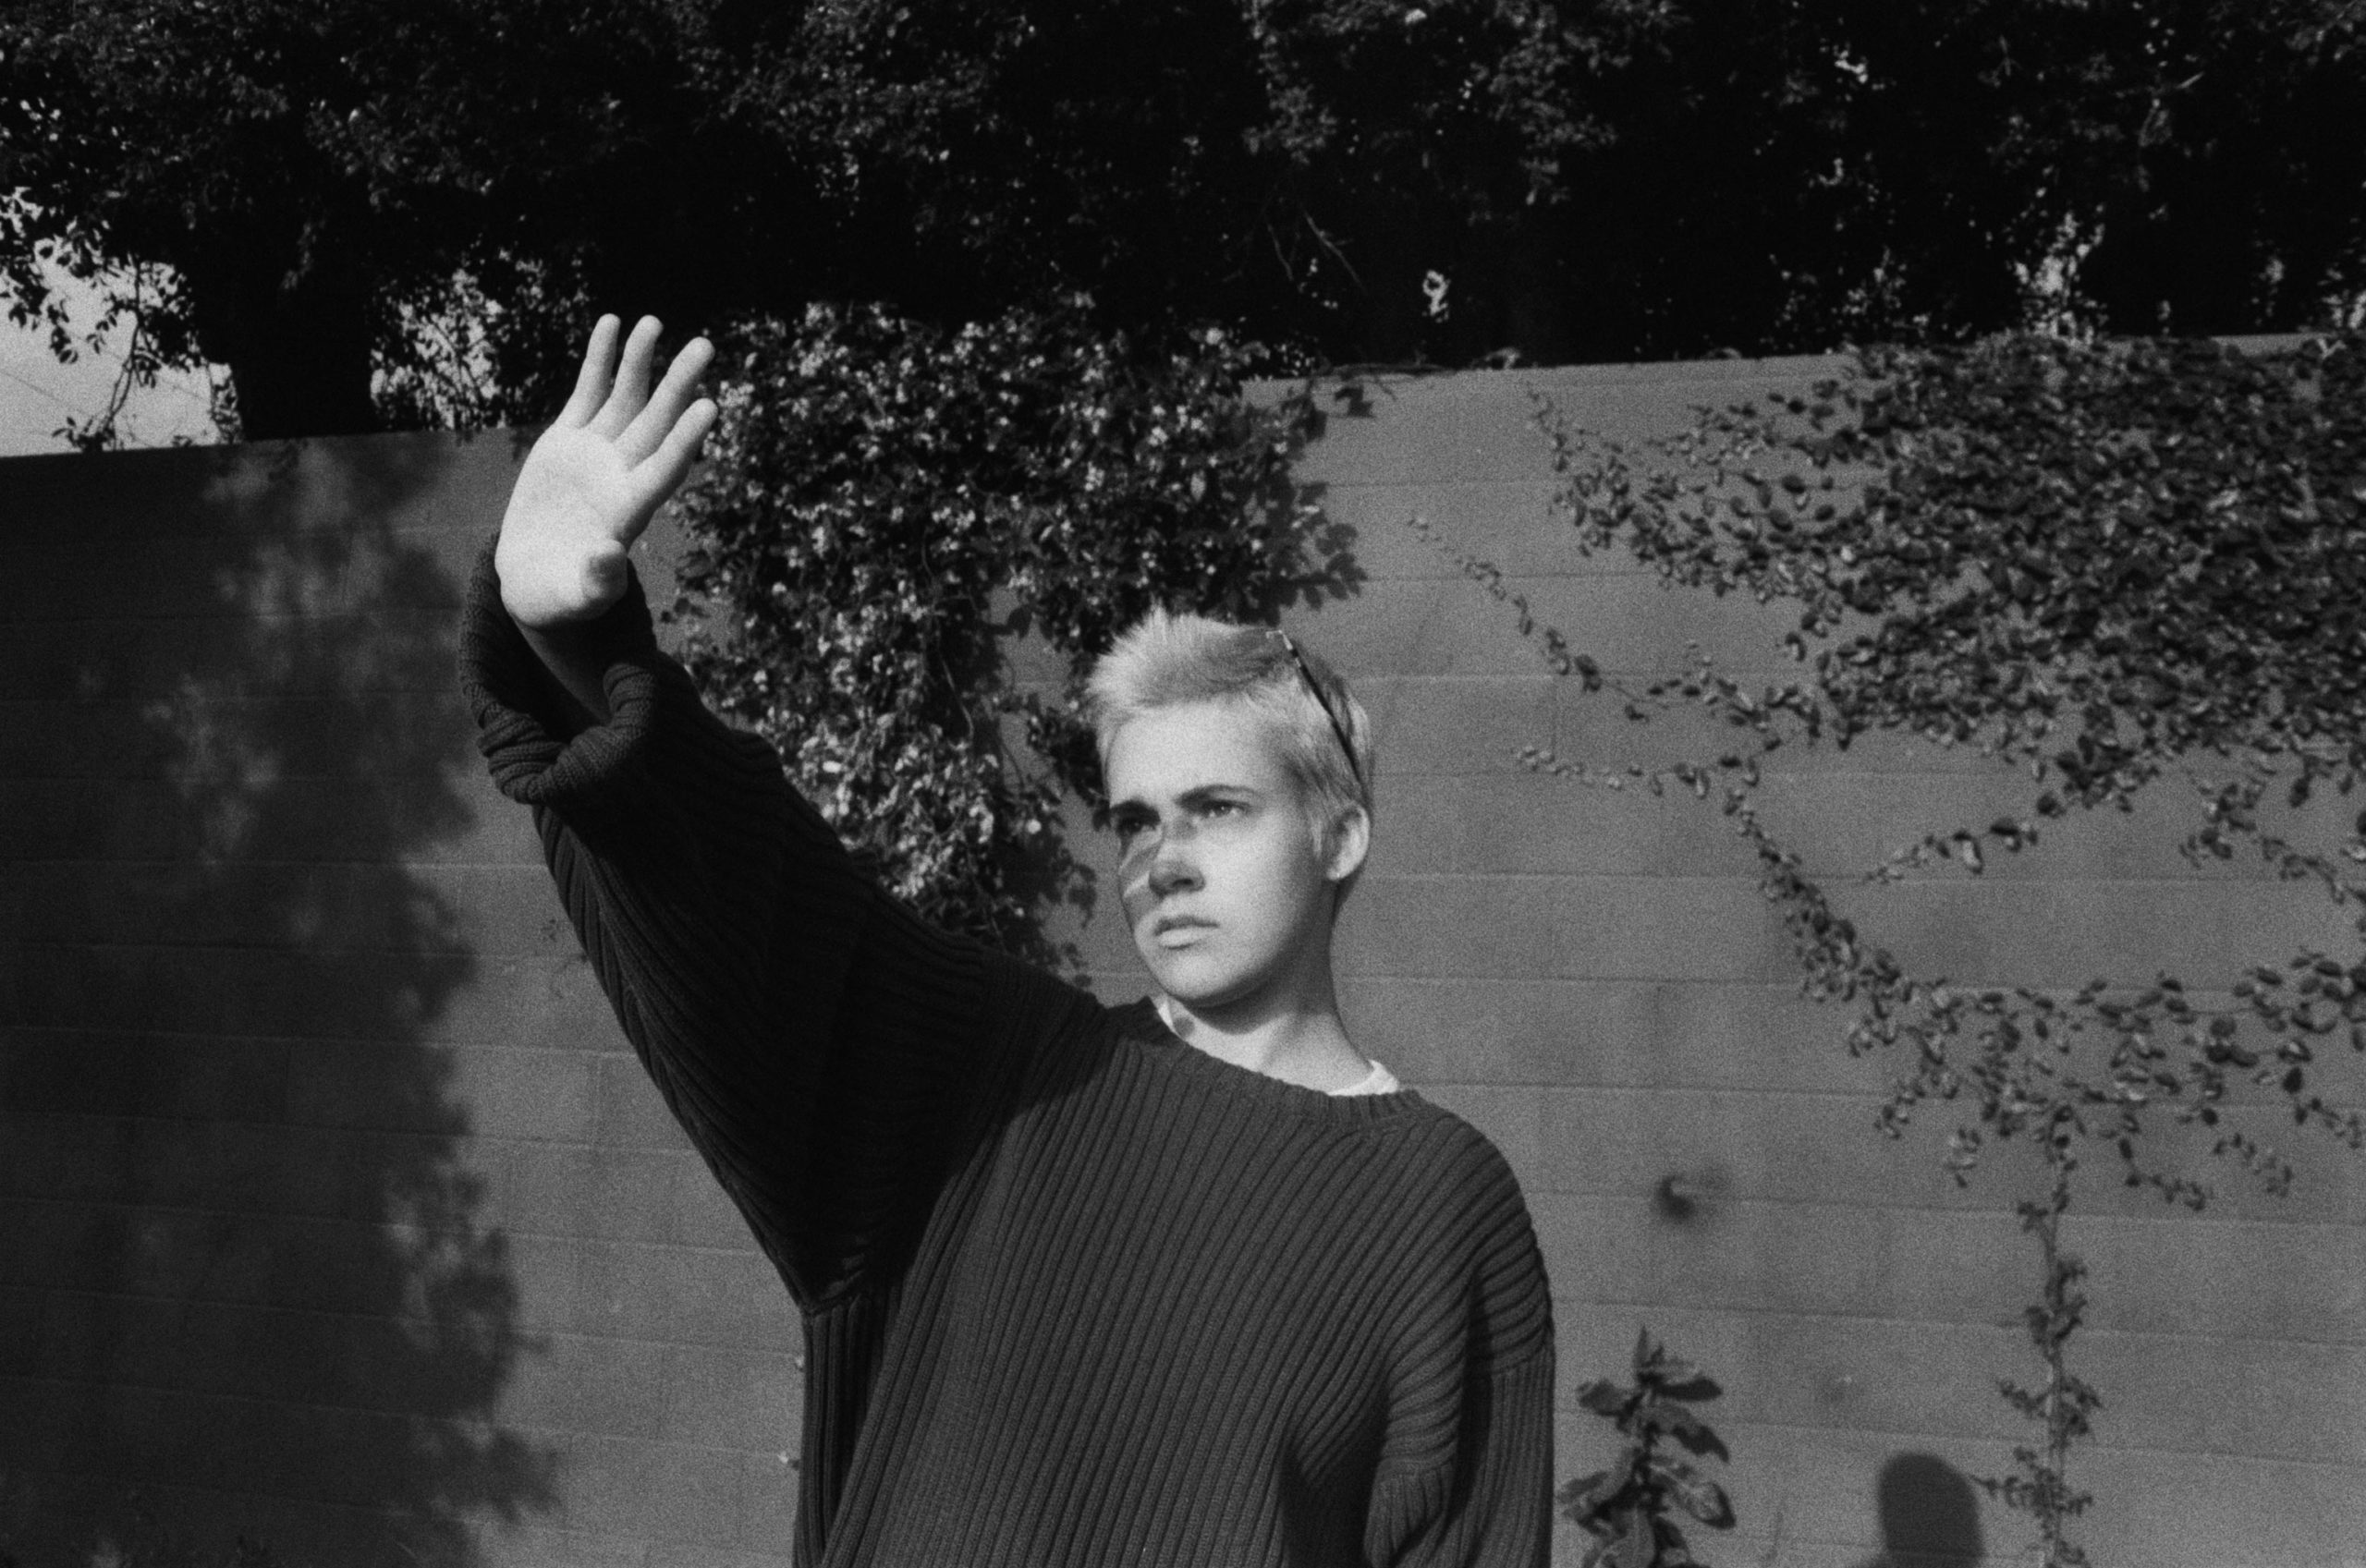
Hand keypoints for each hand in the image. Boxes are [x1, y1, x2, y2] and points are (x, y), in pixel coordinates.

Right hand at [497, 314, 717, 627]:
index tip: (710, 406)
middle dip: (678, 384)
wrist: (535, 579)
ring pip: (624, 399)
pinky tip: (611, 324)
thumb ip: (597, 582)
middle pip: (655, 422)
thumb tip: (611, 561)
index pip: (664, 467)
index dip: (685, 438)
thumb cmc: (559, 596)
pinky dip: (599, 361)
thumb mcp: (575, 597)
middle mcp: (620, 474)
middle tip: (706, 345)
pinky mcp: (567, 441)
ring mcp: (596, 454)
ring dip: (639, 362)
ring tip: (653, 321)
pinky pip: (586, 393)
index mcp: (628, 510)